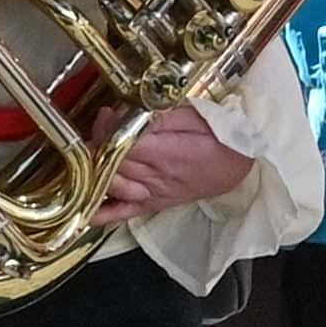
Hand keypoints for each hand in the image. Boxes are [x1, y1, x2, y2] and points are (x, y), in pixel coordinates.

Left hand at [94, 106, 257, 225]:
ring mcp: (152, 194)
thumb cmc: (223, 137)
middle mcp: (156, 177)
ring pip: (111, 184)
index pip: (123, 146)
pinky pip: (121, 214)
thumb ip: (163, 116)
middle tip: (102, 123)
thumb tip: (132, 112)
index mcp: (167, 154)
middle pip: (113, 163)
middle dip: (100, 143)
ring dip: (95, 168)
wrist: (244, 164)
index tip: (107, 115)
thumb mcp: (198, 116)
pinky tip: (82, 207)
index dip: (107, 130)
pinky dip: (99, 213)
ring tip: (95, 148)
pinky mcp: (153, 204)